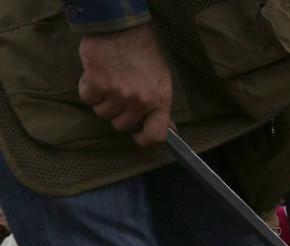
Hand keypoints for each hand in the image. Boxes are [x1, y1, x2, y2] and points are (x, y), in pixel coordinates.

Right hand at [77, 24, 172, 145]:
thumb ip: (160, 105)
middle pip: (121, 125)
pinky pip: (87, 99)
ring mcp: (118, 93)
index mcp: (160, 100)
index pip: (156, 134)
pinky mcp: (97, 84)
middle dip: (118, 113)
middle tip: (120, 93)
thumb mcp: (161, 80)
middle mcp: (140, 100)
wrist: (121, 28)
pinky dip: (88, 89)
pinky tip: (96, 74)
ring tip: (110, 80)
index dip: (145, 139)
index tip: (138, 137)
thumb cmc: (143, 54)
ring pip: (102, 113)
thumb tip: (168, 128)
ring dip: (102, 100)